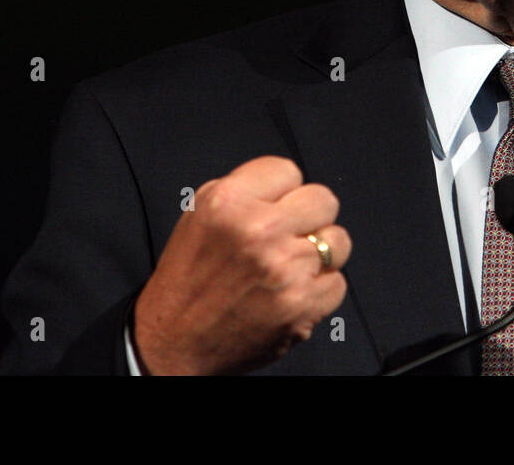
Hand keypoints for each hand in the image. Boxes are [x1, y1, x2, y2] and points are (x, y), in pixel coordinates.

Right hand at [131, 156, 349, 374]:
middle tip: (289, 237)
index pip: (289, 170)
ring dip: (320, 255)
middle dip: (309, 218)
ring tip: (291, 268)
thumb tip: (289, 186)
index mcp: (227, 202)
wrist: (175, 343)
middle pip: (323, 200)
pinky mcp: (302, 304)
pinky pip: (338, 283)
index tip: (275, 208)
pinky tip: (291, 294)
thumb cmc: (188, 280)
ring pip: (338, 241)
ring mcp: (284, 268)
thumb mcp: (199, 215)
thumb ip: (246, 192)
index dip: (284, 192)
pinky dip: (319, 292)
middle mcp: (258, 230)